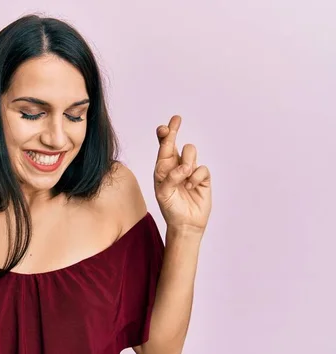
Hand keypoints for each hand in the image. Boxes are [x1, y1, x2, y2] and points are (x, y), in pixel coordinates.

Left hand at [153, 115, 211, 234]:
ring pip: (190, 151)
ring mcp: (190, 170)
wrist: (185, 223)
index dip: (164, 134)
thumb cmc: (170, 207)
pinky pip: (202, 168)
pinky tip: (190, 187)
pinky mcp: (202, 177)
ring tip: (183, 178)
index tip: (164, 126)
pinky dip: (195, 177)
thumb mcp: (163, 193)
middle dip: (174, 130)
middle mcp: (176, 165)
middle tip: (176, 119)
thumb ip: (169, 178)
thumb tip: (183, 167)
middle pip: (177, 143)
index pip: (163, 147)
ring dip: (186, 162)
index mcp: (163, 168)